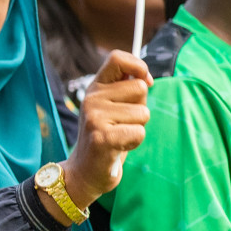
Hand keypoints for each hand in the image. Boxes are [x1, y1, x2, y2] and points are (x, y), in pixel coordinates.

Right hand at [61, 50, 152, 208]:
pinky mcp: (102, 137)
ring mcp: (94, 117)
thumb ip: (126, 90)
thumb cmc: (107, 138)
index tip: (145, 81)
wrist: (85, 172)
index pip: (117, 58)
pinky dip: (134, 142)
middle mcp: (91, 98)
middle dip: (141, 108)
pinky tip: (118, 147)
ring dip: (138, 127)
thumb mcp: (113, 108)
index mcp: (95, 87)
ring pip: (143, 113)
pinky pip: (139, 132)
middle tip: (122, 123)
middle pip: (139, 88)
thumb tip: (146, 78)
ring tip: (119, 136)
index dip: (138, 66)